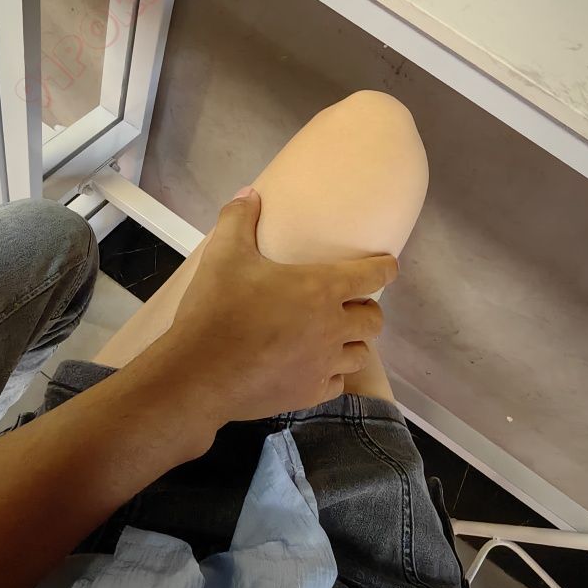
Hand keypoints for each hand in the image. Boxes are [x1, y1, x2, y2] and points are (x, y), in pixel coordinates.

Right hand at [167, 187, 397, 424]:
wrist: (199, 373)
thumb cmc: (216, 309)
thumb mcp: (223, 254)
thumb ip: (239, 219)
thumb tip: (249, 193)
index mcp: (320, 288)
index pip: (373, 275)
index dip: (385, 268)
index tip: (388, 266)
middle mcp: (332, 327)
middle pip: (374, 319)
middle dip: (367, 309)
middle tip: (350, 304)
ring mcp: (323, 364)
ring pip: (361, 354)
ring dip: (352, 342)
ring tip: (335, 338)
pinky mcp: (309, 393)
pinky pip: (338, 384)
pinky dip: (332, 374)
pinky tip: (315, 368)